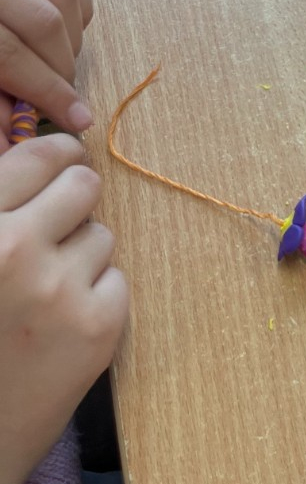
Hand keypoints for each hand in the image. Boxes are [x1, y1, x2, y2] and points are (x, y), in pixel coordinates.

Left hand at [0, 0, 93, 136]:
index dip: (47, 92)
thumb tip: (11, 139)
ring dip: (73, 37)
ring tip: (60, 64)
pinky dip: (75, 4)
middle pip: (44, 22)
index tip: (76, 118)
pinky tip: (66, 29)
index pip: (10, 54)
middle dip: (62, 68)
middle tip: (62, 96)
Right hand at [0, 136, 127, 483]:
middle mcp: (12, 248)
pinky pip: (117, 279)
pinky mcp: (97, 327)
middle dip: (75, 203)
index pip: (37, 155)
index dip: (56, 156)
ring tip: (43, 297)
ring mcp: (57, 288)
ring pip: (103, 235)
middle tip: (56, 231)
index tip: (60, 163)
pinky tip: (60, 328)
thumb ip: (4, 210)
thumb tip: (48, 157)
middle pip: (82, 184)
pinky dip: (97, 298)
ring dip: (82, 257)